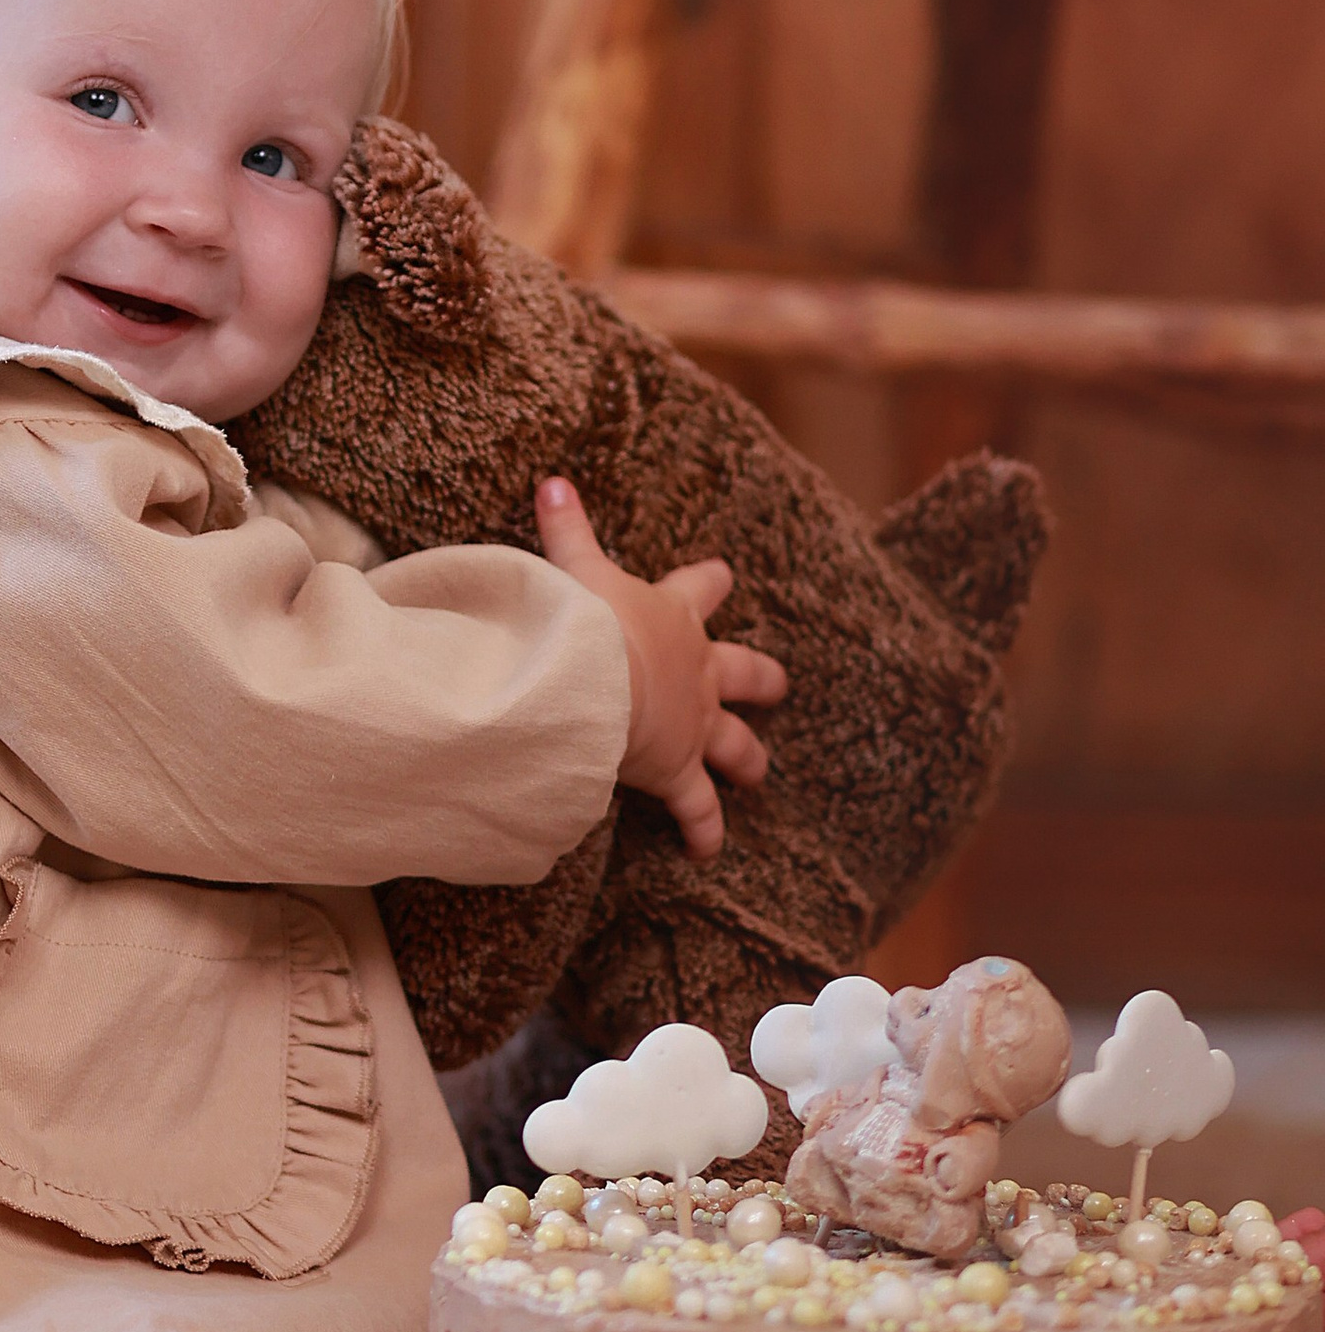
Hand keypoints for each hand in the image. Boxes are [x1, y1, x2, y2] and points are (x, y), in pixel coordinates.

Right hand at [536, 476, 783, 862]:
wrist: (599, 680)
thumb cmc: (587, 622)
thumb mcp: (577, 568)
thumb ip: (566, 528)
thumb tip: (553, 480)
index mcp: (675, 617)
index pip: (704, 587)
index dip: (713, 581)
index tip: (723, 575)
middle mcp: (699, 671)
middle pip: (747, 672)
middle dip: (762, 679)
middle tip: (778, 685)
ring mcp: (696, 724)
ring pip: (737, 745)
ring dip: (748, 758)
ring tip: (758, 774)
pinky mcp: (680, 770)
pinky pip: (698, 809)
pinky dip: (702, 831)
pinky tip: (705, 852)